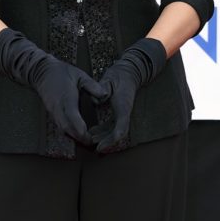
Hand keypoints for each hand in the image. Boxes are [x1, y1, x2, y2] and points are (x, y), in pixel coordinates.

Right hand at [31, 57, 108, 144]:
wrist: (42, 72)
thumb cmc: (62, 72)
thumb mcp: (79, 74)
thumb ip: (92, 85)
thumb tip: (104, 94)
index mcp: (65, 96)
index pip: (71, 114)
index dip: (78, 126)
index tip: (86, 134)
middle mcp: (57, 106)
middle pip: (66, 126)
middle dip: (78, 136)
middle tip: (91, 143)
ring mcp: (53, 111)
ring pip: (62, 128)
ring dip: (74, 137)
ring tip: (86, 142)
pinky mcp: (52, 113)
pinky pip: (60, 126)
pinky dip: (69, 132)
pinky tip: (78, 135)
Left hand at [90, 38, 166, 153]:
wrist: (128, 73)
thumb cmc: (119, 76)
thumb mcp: (109, 79)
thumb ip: (103, 88)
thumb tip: (97, 98)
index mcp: (123, 107)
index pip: (120, 129)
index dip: (110, 140)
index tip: (100, 146)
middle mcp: (125, 113)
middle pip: (117, 134)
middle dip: (106, 142)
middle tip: (94, 146)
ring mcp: (122, 114)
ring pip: (114, 131)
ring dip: (103, 137)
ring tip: (91, 139)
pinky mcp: (118, 113)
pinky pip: (111, 126)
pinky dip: (103, 131)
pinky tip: (93, 131)